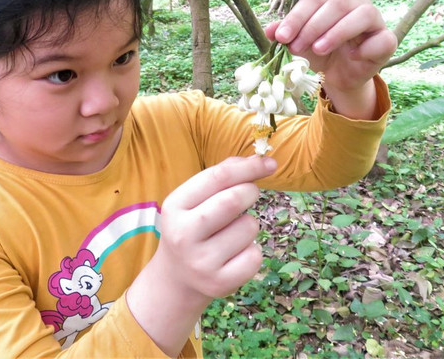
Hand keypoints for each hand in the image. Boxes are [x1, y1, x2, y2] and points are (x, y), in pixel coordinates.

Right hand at [155, 155, 274, 298]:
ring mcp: (201, 262)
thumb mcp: (194, 200)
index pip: (217, 178)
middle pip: (233, 200)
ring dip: (249, 224)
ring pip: (249, 227)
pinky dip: (252, 251)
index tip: (269, 163)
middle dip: (250, 191)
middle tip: (250, 194)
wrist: (176, 279)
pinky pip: (255, 255)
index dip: (247, 167)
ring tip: (231, 233)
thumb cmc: (193, 228)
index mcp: (175, 206)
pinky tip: (234, 255)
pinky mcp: (219, 283)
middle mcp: (183, 234)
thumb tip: (259, 160)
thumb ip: (222, 177)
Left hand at [265, 0, 396, 93]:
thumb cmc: (320, 52)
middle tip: (296, 47)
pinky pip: (381, 39)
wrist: (339, 75)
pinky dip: (365, 48)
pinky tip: (352, 56)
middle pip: (337, 3)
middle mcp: (356, 1)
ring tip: (318, 49)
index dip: (297, 16)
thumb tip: (270, 30)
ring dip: (337, 32)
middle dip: (313, 26)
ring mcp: (375, 19)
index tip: (280, 37)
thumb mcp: (299, 44)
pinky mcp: (387, 39)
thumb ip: (286, 35)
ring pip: (362, 14)